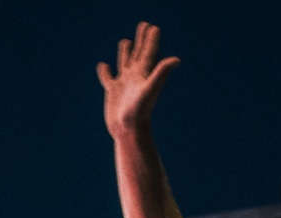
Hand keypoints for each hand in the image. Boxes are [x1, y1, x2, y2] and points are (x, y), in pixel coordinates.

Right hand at [98, 22, 179, 137]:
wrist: (127, 130)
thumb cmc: (139, 111)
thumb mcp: (150, 88)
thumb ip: (161, 72)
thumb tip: (177, 60)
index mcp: (143, 73)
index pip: (148, 52)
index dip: (151, 39)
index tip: (152, 27)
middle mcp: (134, 76)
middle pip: (138, 53)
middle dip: (141, 39)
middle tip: (144, 25)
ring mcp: (124, 83)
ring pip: (124, 62)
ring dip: (125, 52)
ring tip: (126, 41)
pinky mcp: (113, 91)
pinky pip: (108, 77)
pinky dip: (105, 71)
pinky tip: (103, 66)